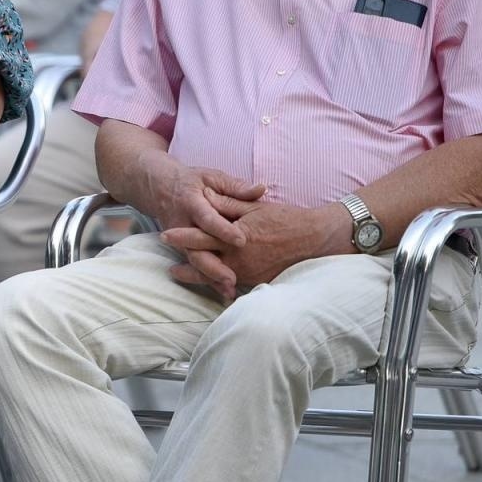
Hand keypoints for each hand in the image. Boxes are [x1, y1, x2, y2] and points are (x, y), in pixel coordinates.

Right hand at [133, 157, 264, 297]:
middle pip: (195, 248)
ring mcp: (180, 239)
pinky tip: (222, 291)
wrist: (158, 187)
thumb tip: (262, 189)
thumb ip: (236, 187)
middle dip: (212, 265)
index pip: (208, 218)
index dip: (223, 230)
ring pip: (194, 261)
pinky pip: (194, 266)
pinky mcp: (181, 248)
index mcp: (192, 203)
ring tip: (228, 291)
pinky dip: (207, 280)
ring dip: (210, 278)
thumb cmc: (192, 181)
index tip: (241, 240)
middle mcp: (183, 224)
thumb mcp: (212, 177)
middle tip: (232, 278)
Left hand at [162, 201, 348, 291]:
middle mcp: (240, 257)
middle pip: (205, 262)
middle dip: (185, 266)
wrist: (315, 239)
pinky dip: (218, 283)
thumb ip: (228, 205)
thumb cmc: (286, 219)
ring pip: (216, 276)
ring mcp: (248, 272)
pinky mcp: (258, 280)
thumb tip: (206, 199)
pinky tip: (208, 283)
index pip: (203, 236)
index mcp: (236, 236)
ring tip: (178, 275)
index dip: (183, 236)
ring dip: (197, 276)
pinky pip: (233, 282)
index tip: (166, 235)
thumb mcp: (254, 208)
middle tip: (168, 268)